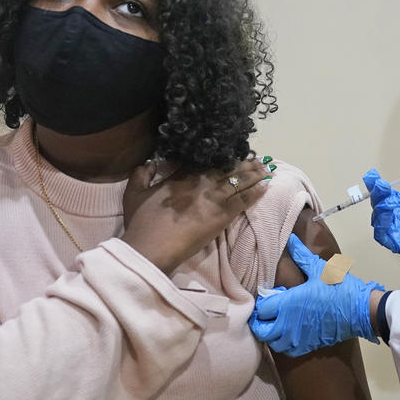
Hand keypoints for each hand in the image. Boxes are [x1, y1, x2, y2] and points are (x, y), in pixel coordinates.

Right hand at [121, 157, 269, 273]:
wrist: (152, 247)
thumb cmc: (141, 223)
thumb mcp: (133, 193)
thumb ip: (141, 174)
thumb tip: (150, 163)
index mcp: (180, 176)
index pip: (203, 161)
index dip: (219, 155)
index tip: (229, 151)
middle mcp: (200, 183)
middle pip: (226, 168)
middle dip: (242, 162)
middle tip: (256, 158)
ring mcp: (213, 198)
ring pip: (238, 181)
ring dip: (254, 174)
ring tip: (266, 168)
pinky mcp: (222, 215)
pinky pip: (244, 199)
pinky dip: (256, 191)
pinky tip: (266, 186)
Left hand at [249, 234, 382, 356]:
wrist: (360, 311)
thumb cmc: (339, 289)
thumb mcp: (320, 269)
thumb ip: (301, 255)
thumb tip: (290, 239)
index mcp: (288, 304)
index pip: (261, 309)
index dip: (262, 302)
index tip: (270, 296)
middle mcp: (288, 325)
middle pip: (261, 330)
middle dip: (260, 321)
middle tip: (268, 311)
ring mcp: (297, 338)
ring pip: (272, 343)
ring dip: (271, 334)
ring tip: (277, 322)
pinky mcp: (307, 346)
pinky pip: (287, 350)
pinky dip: (283, 344)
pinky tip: (289, 333)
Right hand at [364, 165, 399, 275]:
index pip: (385, 194)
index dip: (376, 185)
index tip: (372, 175)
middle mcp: (397, 217)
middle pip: (378, 206)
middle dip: (377, 195)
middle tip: (381, 186)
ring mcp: (397, 231)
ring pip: (378, 221)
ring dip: (378, 211)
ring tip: (385, 203)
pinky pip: (384, 238)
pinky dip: (381, 229)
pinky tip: (387, 218)